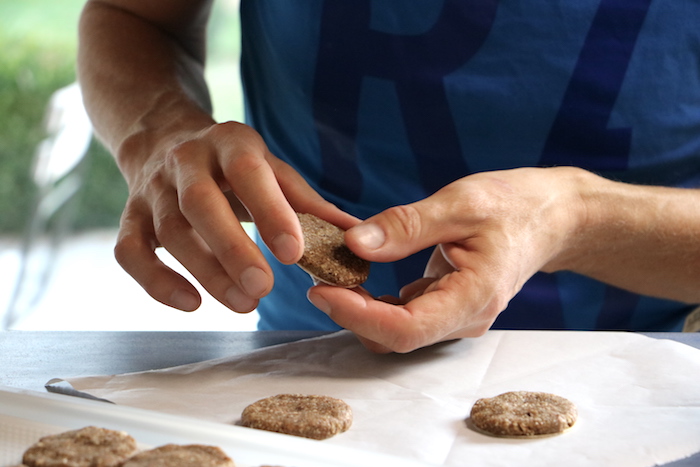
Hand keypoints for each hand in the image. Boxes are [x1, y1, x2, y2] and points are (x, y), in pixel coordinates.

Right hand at [115, 121, 354, 312]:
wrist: (163, 136)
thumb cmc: (233, 165)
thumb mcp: (271, 170)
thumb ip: (308, 204)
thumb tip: (357, 238)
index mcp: (229, 143)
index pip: (247, 172)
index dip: (270, 211)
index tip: (295, 253)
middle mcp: (186, 161)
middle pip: (200, 203)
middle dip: (232, 248)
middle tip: (263, 288)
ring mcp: (153, 190)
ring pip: (169, 232)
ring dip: (205, 271)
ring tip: (243, 303)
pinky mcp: (131, 216)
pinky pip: (130, 252)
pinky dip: (156, 281)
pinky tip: (191, 304)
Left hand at [307, 167, 583, 352]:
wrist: (550, 216)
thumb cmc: (515, 205)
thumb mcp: (461, 203)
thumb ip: (407, 225)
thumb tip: (354, 243)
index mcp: (473, 297)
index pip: (405, 329)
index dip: (357, 316)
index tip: (320, 290)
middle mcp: (464, 318)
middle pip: (394, 336)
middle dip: (350, 311)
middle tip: (317, 274)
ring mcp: (455, 316)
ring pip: (395, 330)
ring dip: (359, 307)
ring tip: (331, 270)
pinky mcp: (447, 306)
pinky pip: (404, 315)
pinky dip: (375, 300)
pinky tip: (357, 273)